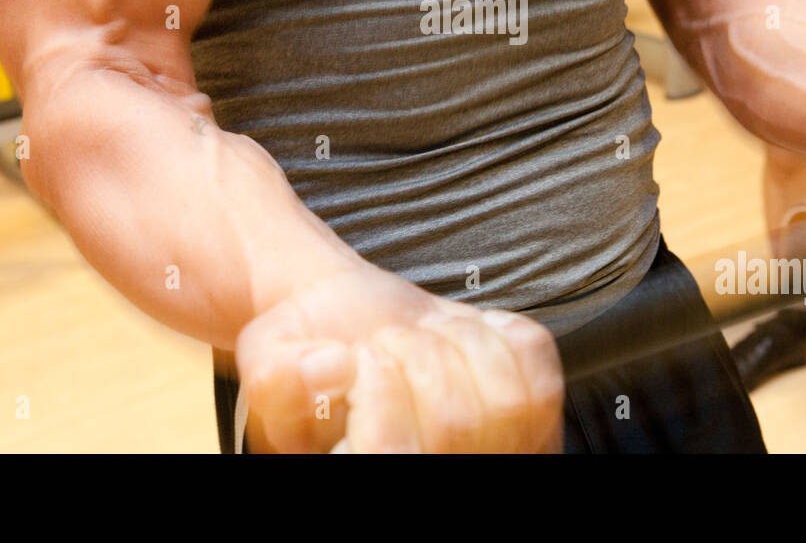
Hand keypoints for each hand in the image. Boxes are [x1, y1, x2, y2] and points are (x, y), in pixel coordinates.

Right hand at [234, 263, 563, 452]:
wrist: (351, 331)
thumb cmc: (312, 357)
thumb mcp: (269, 360)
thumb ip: (282, 374)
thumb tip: (334, 365)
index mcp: (370, 470)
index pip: (393, 456)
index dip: (378, 394)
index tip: (359, 355)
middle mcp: (441, 474)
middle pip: (456, 424)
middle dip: (413, 354)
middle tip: (384, 340)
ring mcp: (495, 453)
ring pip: (506, 400)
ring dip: (458, 340)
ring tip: (422, 338)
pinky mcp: (534, 413)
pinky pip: (536, 366)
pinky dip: (499, 331)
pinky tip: (463, 336)